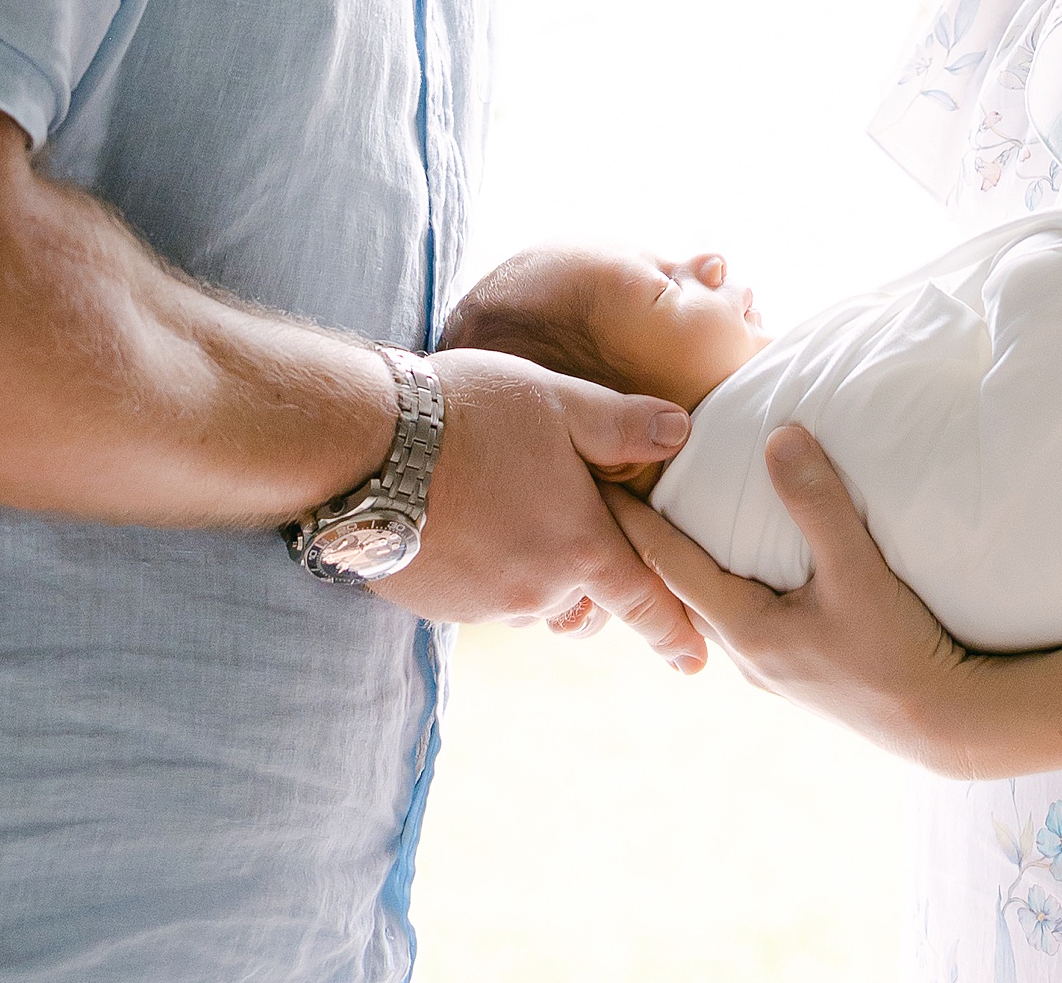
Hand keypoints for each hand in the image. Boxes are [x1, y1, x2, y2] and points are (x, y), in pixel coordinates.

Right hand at [371, 349, 704, 669]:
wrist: (365, 444)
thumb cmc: (470, 413)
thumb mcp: (558, 400)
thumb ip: (622, 424)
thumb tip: (681, 431)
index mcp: (578, 544)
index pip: (642, 601)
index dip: (673, 632)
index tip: (696, 661)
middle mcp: (536, 587)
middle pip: (583, 600)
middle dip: (589, 577)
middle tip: (573, 527)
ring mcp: (483, 603)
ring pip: (530, 599)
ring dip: (534, 571)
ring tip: (512, 512)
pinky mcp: (437, 606)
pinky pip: (481, 598)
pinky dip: (487, 570)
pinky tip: (467, 522)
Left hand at [603, 423, 977, 766]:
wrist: (945, 723)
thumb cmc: (899, 649)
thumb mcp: (858, 570)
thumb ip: (818, 503)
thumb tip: (779, 436)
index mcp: (745, 628)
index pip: (668, 563)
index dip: (631, 520)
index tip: (592, 481)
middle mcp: (746, 652)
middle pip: (680, 586)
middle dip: (651, 542)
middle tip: (621, 493)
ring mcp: (771, 666)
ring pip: (712, 604)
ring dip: (692, 564)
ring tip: (676, 522)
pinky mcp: (799, 668)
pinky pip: (745, 615)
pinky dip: (728, 581)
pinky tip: (744, 566)